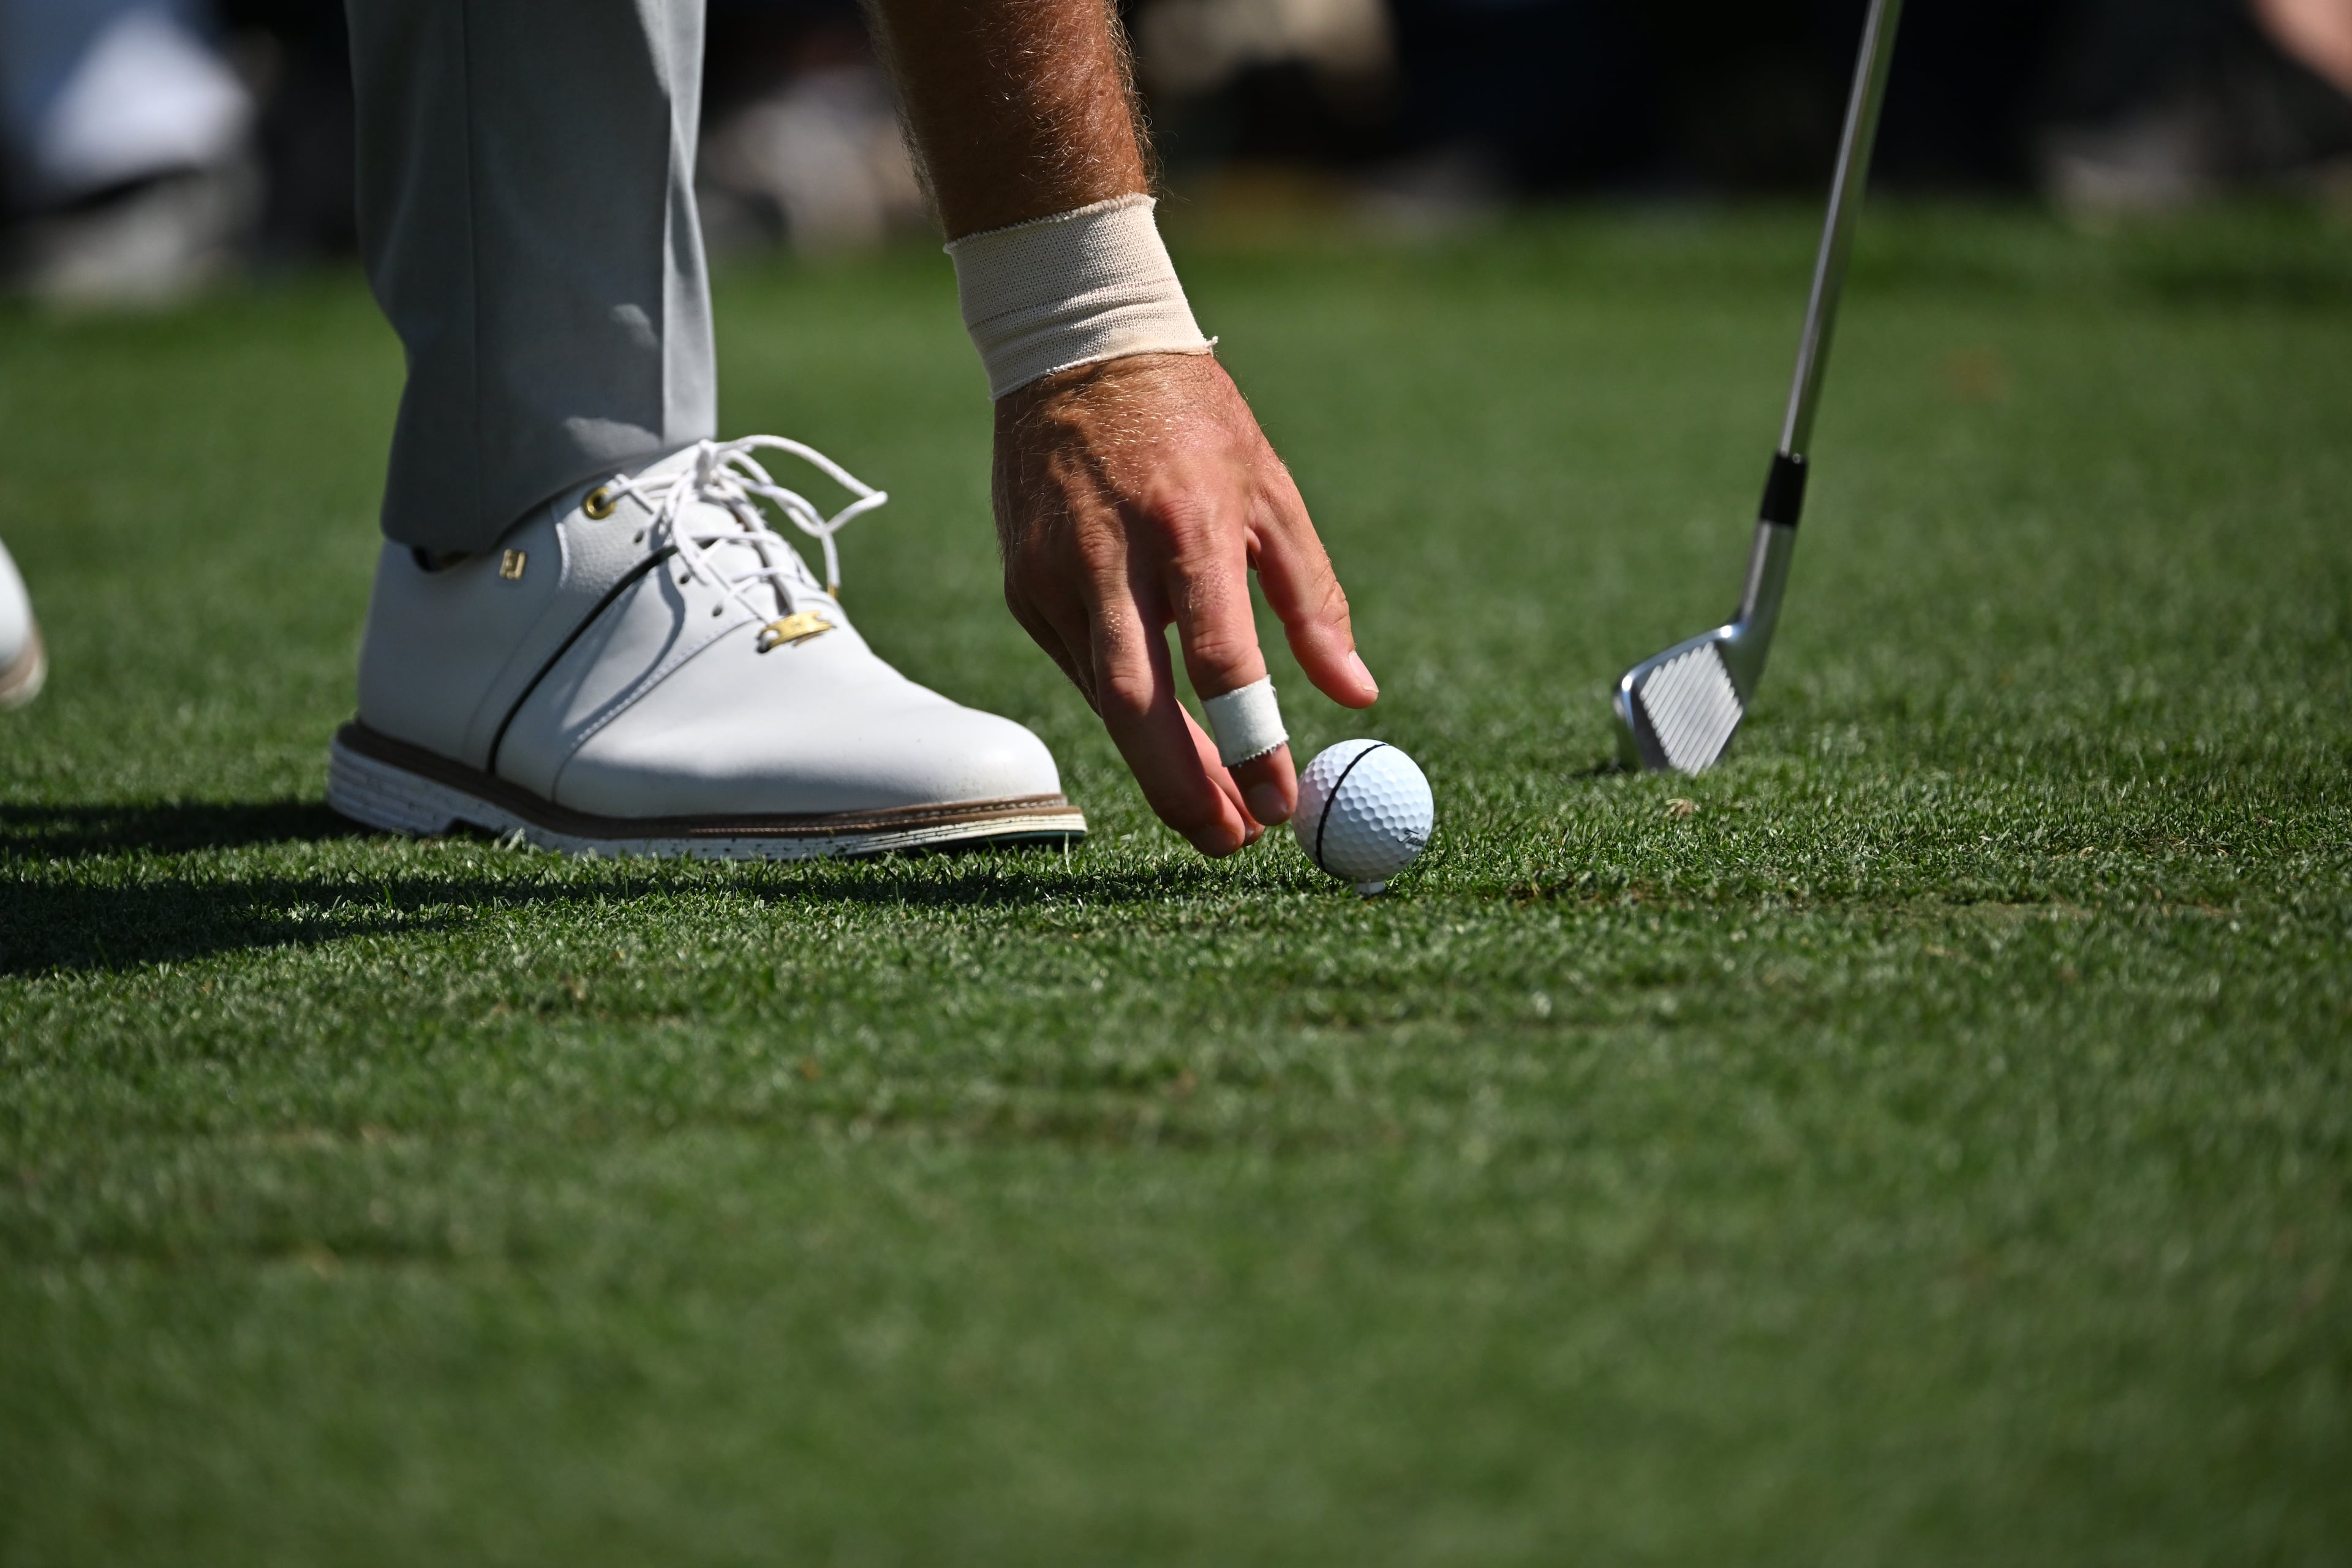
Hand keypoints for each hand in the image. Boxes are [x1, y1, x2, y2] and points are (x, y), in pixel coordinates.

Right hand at [993, 352, 1378, 856]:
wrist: (1073, 354)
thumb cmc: (1193, 424)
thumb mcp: (1274, 494)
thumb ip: (1314, 601)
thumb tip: (1358, 696)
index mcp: (1189, 527)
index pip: (1219, 661)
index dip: (1248, 743)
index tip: (1280, 804)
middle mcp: (1111, 557)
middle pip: (1138, 706)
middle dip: (1184, 789)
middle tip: (1232, 844)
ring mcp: (1053, 576)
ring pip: (1104, 699)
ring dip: (1159, 764)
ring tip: (1213, 808)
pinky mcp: (1022, 588)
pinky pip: (1081, 667)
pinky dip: (1123, 708)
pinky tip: (1160, 728)